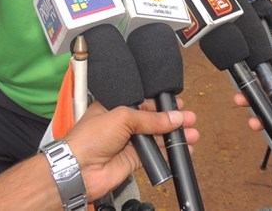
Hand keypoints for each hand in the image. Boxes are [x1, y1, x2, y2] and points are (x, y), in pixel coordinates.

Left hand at [66, 101, 197, 201]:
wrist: (80, 169)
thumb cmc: (89, 138)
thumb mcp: (122, 117)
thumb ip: (150, 118)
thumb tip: (173, 117)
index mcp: (115, 105)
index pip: (143, 101)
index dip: (160, 103)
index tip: (177, 103)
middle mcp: (121, 123)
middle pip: (152, 119)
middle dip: (171, 119)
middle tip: (189, 119)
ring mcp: (127, 142)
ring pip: (156, 137)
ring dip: (173, 136)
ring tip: (191, 134)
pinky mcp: (132, 160)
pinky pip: (155, 155)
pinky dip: (168, 153)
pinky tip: (181, 150)